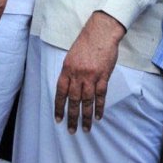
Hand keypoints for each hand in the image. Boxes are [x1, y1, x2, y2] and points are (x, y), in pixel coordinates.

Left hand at [54, 12, 124, 133]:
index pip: (60, 92)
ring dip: (86, 117)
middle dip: (72, 117)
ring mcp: (91, 76)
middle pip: (73, 100)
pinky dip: (99, 107)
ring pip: (87, 101)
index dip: (59, 107)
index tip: (58, 119)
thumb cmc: (86, 41)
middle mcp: (77, 74)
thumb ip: (70, 72)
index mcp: (67, 68)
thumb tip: (69, 88)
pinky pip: (100, 95)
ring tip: (85, 129)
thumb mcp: (72, 55)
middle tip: (71, 130)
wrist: (102, 31)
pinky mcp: (103, 76)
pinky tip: (98, 116)